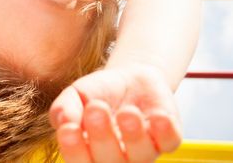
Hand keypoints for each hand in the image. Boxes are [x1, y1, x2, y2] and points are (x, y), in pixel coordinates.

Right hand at [49, 66, 181, 162]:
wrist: (130, 78)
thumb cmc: (99, 93)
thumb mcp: (76, 95)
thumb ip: (64, 108)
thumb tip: (63, 121)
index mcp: (89, 154)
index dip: (74, 151)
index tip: (69, 129)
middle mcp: (116, 160)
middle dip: (102, 138)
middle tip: (96, 109)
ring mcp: (143, 151)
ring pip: (141, 157)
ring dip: (134, 135)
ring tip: (127, 112)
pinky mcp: (168, 139)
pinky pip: (169, 142)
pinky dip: (165, 131)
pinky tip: (158, 116)